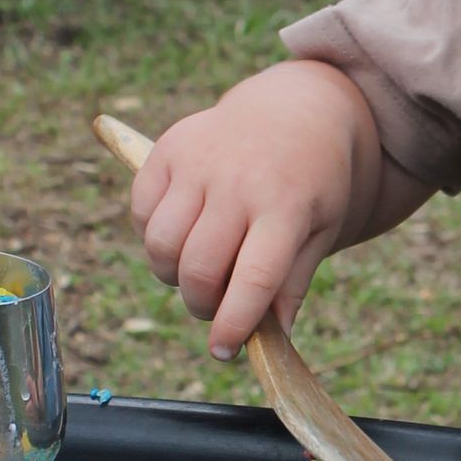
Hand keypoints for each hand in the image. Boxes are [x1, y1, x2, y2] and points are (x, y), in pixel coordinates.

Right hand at [131, 62, 378, 357]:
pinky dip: (152, 235)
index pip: (253, 278)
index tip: (223, 351)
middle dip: (200, 305)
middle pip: (198, 267)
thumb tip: (271, 339)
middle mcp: (239, 182)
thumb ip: (292, 283)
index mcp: (286, 206)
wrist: (294, 110)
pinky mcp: (169, 149)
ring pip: (160, 244)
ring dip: (171, 274)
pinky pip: (141, 211)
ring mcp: (200, 161)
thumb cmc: (311, 182)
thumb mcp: (319, 230)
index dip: (233, 323)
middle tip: (213, 308)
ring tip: (196, 270)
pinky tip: (182, 233)